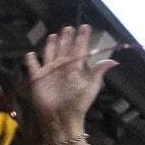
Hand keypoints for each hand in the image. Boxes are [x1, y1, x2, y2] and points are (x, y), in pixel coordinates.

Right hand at [24, 24, 116, 139]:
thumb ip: (97, 72)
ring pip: (50, 54)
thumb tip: (113, 61)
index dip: (82, 39)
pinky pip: (33, 67)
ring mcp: (49, 72)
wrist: (60, 118)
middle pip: (65, 49)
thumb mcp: (90, 87)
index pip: (79, 50)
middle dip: (67, 39)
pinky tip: (31, 53)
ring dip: (51, 45)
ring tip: (54, 35)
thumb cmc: (77, 104)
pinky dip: (31, 60)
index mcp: (75, 69)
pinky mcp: (37, 78)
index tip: (85, 27)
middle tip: (69, 27)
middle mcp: (62, 68)